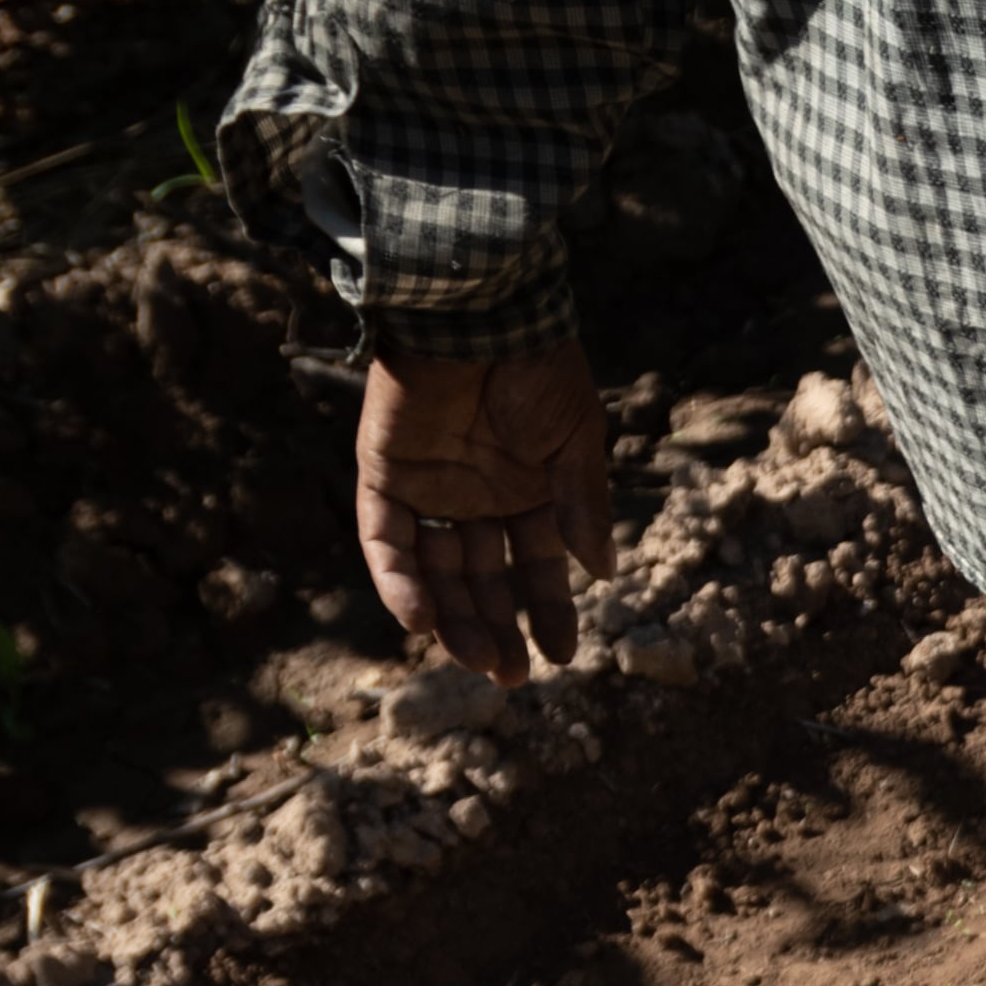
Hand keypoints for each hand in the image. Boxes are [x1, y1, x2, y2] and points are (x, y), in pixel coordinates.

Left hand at [356, 342, 616, 680]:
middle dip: (498, 627)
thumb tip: (603, 571)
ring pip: (437, 572)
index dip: (548, 609)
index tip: (561, 654)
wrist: (476, 309)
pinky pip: (386, 541)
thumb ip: (581, 505)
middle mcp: (478, 496)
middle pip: (484, 579)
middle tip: (510, 677)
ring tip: (477, 660)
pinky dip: (399, 582)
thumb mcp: (575, 441)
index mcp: (529, 489)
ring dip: (454, 618)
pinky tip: (422, 620)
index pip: (536, 564)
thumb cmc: (536, 368)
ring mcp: (429, 489)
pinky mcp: (383, 476)